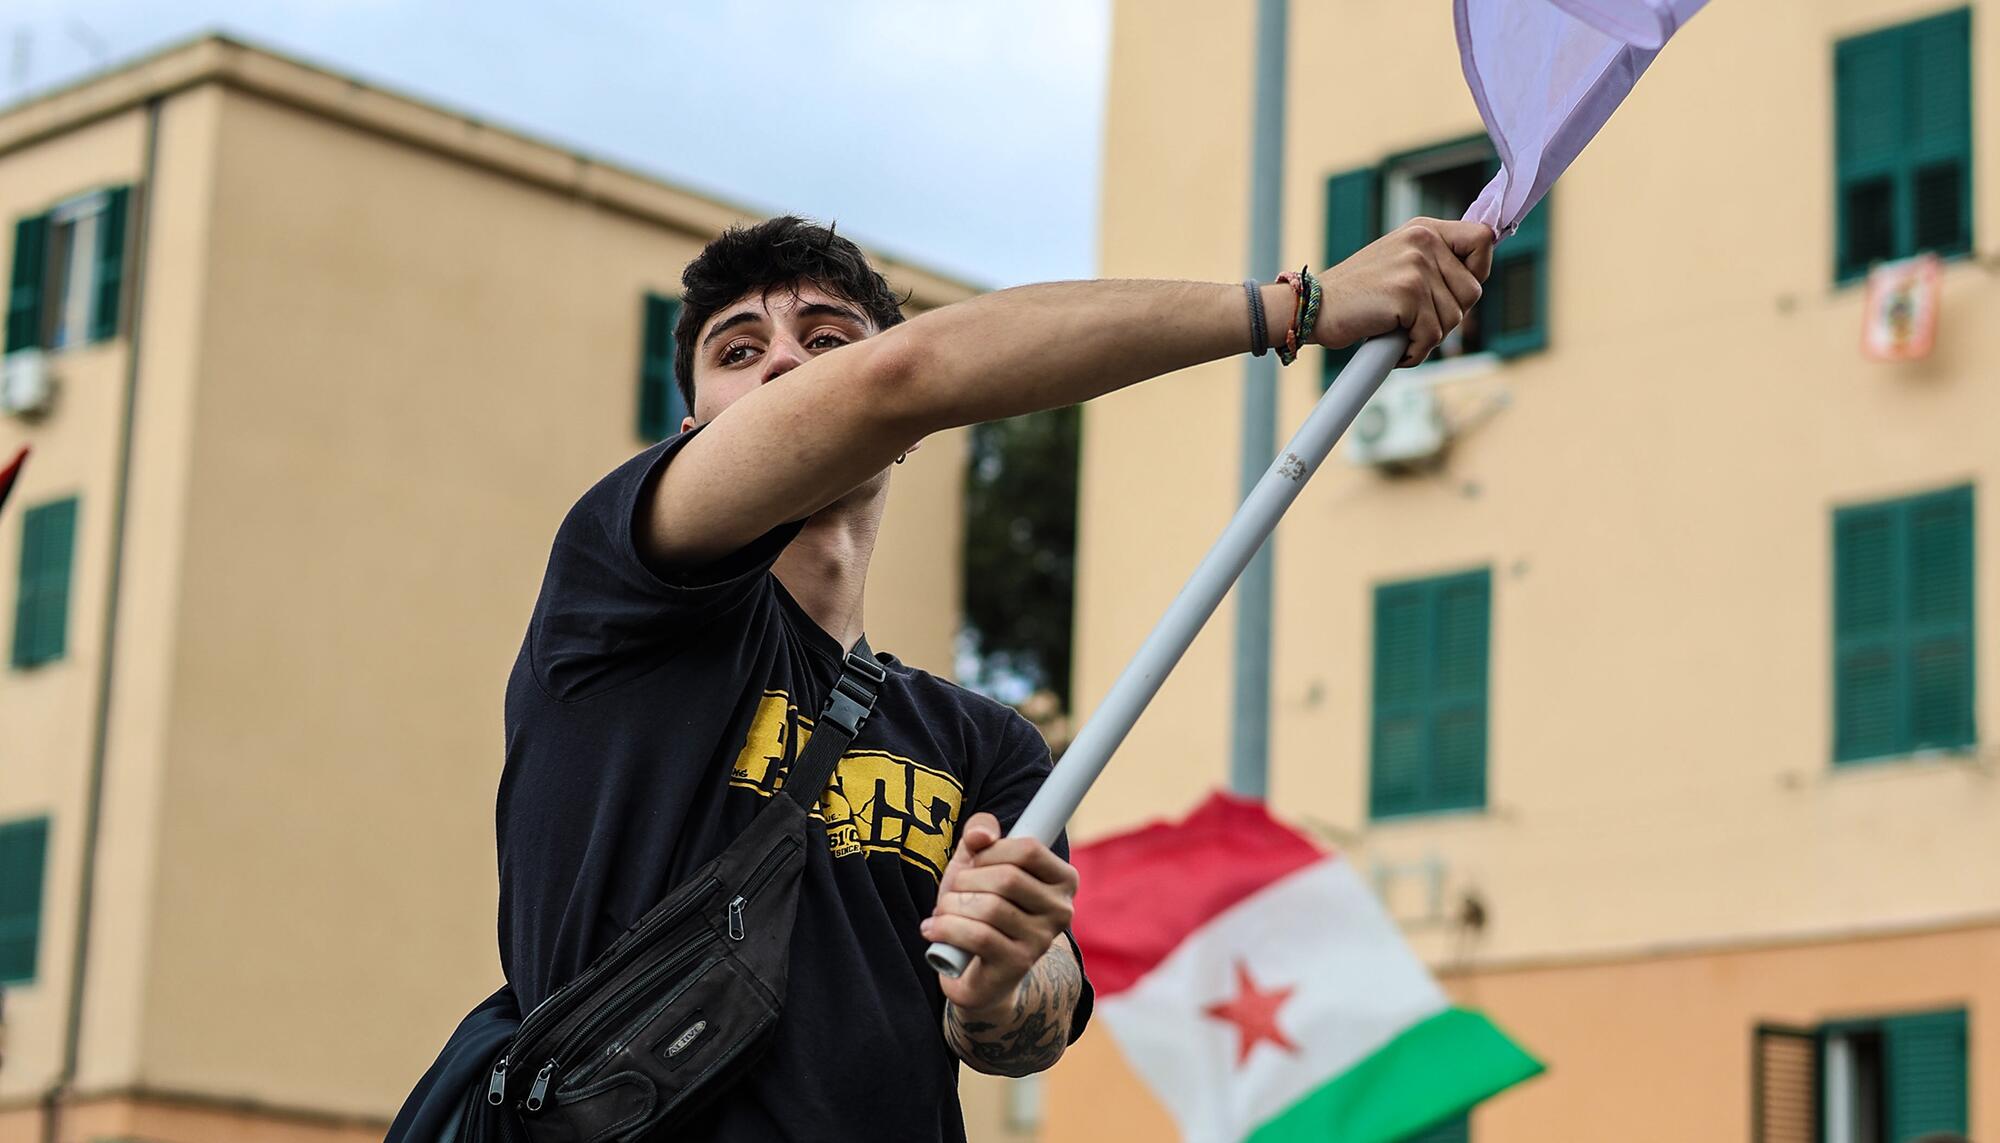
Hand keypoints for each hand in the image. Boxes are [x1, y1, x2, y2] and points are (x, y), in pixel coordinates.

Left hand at [920, 812, 1077, 1014]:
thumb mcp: (977, 864)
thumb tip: (980, 834)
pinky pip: (978, 937)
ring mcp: (1041, 940)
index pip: (1028, 850)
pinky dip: (946, 928)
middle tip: (954, 891)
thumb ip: (981, 834)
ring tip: (943, 911)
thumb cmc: (980, 908)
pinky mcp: (1017, 964)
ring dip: (952, 905)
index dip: (992, 850)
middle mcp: (1061, 910)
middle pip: (1007, 878)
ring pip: (990, 908)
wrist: (978, 972)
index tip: (975, 863)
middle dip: (966, 880)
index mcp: (1062, 879)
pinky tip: (933, 929)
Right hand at [1313, 218, 1494, 367]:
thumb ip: (1434, 264)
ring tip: (1399, 332)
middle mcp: (1423, 241)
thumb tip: (1475, 281)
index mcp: (1424, 230)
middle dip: (1448, 316)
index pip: (1482, 239)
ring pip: (1454, 318)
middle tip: (1415, 321)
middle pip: (1473, 291)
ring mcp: (1416, 266)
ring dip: (1428, 337)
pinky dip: (1414, 352)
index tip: (1456, 291)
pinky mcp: (1408, 293)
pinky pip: (1432, 336)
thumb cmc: (1355, 295)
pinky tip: (1393, 347)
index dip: (1479, 269)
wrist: (1314, 308)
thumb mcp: (1398, 263)